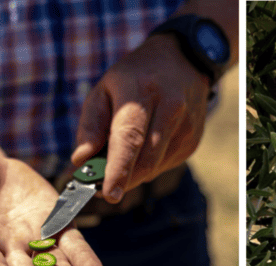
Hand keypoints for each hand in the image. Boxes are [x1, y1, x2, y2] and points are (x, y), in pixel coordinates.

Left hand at [72, 34, 209, 203]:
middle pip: (145, 159)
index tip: (108, 193)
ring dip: (134, 172)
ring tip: (123, 154)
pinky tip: (145, 146)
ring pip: (155, 167)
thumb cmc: (135, 77)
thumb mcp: (104, 88)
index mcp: (143, 93)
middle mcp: (171, 110)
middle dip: (122, 180)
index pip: (130, 138)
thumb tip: (82, 161)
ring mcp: (187, 127)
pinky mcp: (193, 140)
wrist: (183, 61)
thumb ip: (91, 125)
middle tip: (102, 187)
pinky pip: (165, 165)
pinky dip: (148, 165)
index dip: (119, 168)